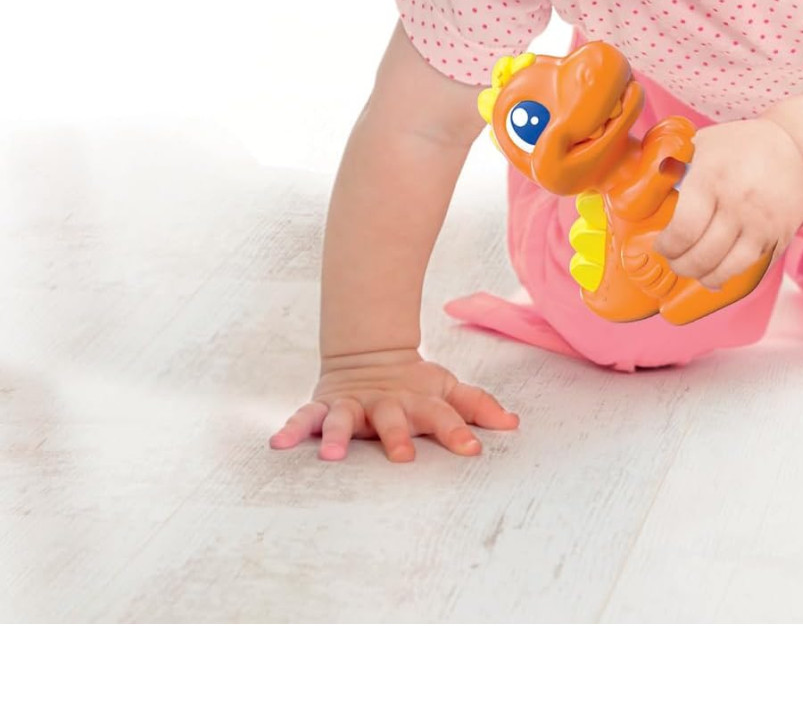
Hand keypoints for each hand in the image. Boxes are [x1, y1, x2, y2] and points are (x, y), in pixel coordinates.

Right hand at [269, 349, 519, 462]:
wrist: (368, 354)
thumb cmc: (415, 384)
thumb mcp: (447, 390)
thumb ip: (477, 407)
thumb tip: (514, 424)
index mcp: (418, 400)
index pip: (443, 415)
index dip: (459, 431)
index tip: (473, 450)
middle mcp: (385, 403)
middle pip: (392, 418)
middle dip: (397, 436)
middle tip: (402, 457)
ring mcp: (354, 404)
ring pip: (345, 419)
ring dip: (339, 435)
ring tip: (332, 455)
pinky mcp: (325, 406)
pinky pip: (306, 417)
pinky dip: (293, 428)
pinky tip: (279, 445)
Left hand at [653, 118, 802, 289]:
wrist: (794, 148)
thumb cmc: (737, 146)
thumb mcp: (700, 144)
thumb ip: (668, 163)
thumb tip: (629, 182)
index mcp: (710, 176)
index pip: (684, 229)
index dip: (668, 247)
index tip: (661, 247)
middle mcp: (737, 201)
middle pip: (702, 254)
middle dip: (682, 265)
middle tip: (675, 261)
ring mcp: (761, 221)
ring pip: (726, 267)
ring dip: (704, 275)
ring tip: (695, 270)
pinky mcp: (779, 234)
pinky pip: (750, 267)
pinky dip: (730, 275)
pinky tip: (718, 273)